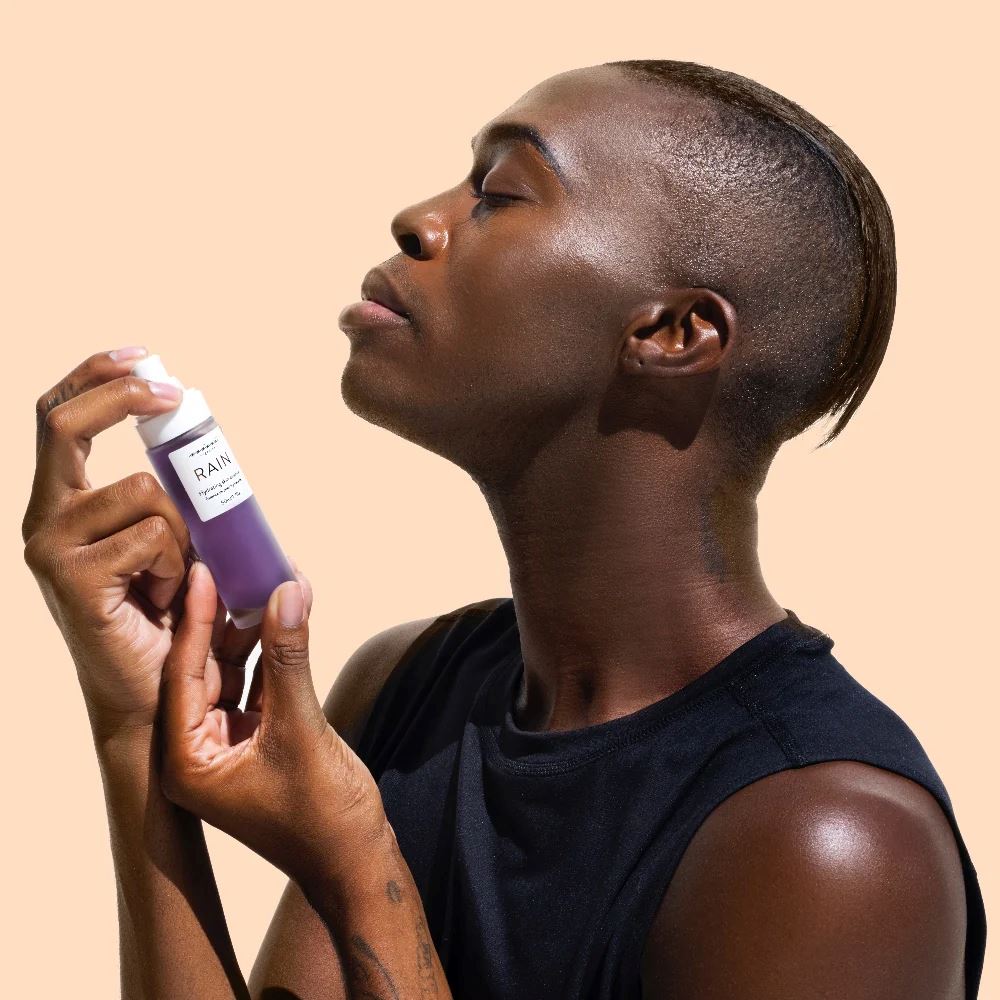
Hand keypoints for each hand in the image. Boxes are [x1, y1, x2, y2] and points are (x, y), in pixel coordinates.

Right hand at [22, 348, 200, 738]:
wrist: (155, 692)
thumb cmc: (169, 614)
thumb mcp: (170, 541)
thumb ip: (170, 496)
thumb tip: (198, 435)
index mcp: (61, 503)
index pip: (57, 417)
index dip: (96, 376)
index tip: (144, 355)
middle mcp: (43, 518)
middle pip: (64, 423)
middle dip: (124, 394)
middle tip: (173, 396)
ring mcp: (50, 547)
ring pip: (144, 491)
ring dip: (182, 529)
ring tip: (176, 573)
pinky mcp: (71, 579)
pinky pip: (154, 536)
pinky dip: (179, 561)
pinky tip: (167, 594)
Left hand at [157, 560, 387, 887]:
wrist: (356, 860)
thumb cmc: (322, 816)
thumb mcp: (302, 729)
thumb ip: (290, 657)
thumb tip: (286, 590)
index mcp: (188, 762)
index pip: (183, 675)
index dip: (195, 619)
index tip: (203, 571)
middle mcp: (198, 753)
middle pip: (202, 668)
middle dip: (221, 617)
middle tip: (230, 565)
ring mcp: (227, 747)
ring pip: (231, 673)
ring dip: (250, 631)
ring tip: (261, 580)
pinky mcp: (257, 740)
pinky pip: (257, 684)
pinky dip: (271, 652)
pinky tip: (284, 616)